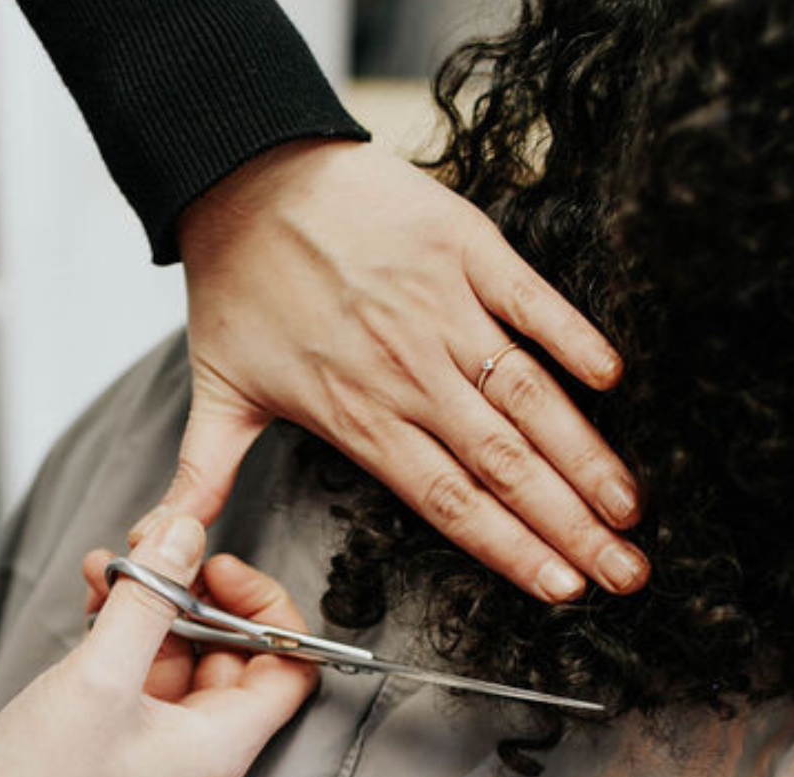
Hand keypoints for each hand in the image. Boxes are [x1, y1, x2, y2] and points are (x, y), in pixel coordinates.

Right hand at [0, 514, 317, 776]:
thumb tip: (187, 540)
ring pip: (183, 659)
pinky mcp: (128, 744)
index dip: (268, 608)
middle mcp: (204, 750)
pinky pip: (146, 678)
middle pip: (234, 654)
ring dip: (156, 608)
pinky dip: (129, 636)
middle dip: (198, 596)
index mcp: (223, 745)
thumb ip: (150, 600)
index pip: (291, 665)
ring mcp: (166, 749)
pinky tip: (99, 604)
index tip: (223, 572)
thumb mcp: (100, 678)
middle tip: (162, 558)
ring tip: (116, 569)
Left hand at [135, 139, 649, 602]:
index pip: (450, 504)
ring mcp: (440, 310)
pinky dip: (571, 336)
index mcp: (360, 418)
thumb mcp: (216, 388)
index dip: (513, 552)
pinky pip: (528, 300)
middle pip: (503, 467)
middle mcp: (408, 375)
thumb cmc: (239, 282)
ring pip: (526, 398)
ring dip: (584, 455)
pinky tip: (612, 381)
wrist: (246, 170)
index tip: (563, 590)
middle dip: (571, 527)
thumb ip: (204, 475)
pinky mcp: (463, 250)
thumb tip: (163, 543)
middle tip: (625, 572)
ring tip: (629, 507)